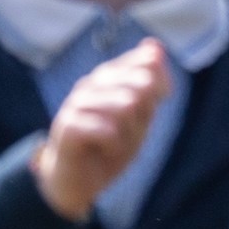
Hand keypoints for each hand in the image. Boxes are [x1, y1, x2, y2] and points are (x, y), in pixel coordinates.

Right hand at [33, 40, 173, 222]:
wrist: (77, 182)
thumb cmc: (109, 147)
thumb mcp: (139, 118)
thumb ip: (150, 86)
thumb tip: (155, 46)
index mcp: (108, 77)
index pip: (146, 62)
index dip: (161, 82)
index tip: (162, 99)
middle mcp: (90, 84)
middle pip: (140, 84)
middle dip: (145, 115)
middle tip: (129, 133)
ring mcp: (76, 102)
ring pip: (126, 106)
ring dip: (129, 133)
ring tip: (115, 144)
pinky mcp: (67, 126)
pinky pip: (108, 130)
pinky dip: (114, 146)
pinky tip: (104, 150)